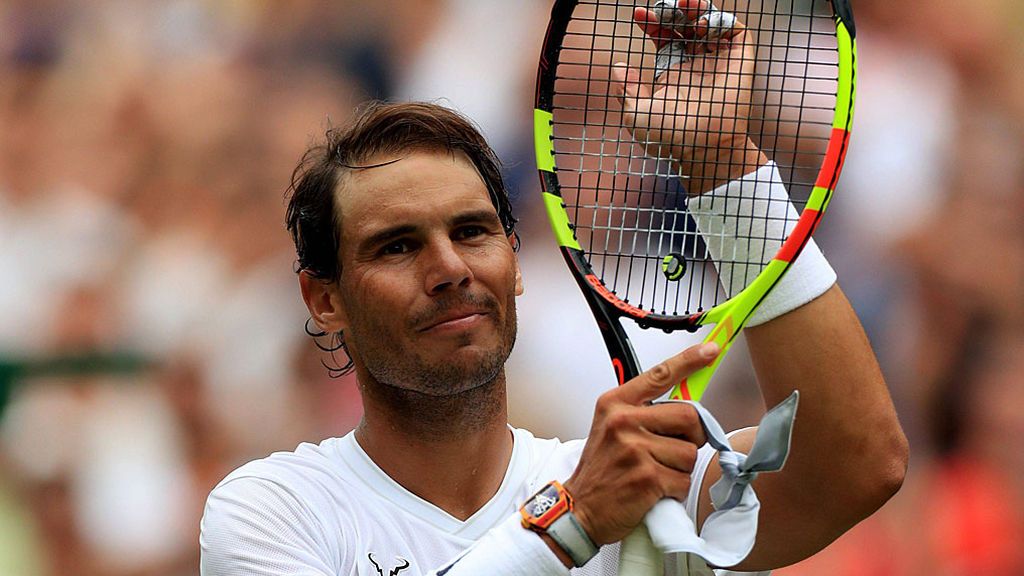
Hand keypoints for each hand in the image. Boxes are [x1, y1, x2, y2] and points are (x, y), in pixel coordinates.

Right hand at [563, 342, 719, 545]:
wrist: (580, 508)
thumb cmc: (602, 469)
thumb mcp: (610, 428)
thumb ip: (643, 413)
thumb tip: (688, 410)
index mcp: (615, 403)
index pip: (659, 375)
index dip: (689, 361)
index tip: (711, 349)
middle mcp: (623, 421)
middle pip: (688, 417)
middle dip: (692, 437)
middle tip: (675, 450)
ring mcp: (634, 449)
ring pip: (690, 453)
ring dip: (680, 468)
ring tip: (655, 473)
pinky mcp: (646, 477)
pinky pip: (683, 480)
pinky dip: (674, 490)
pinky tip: (653, 492)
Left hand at [610, 1, 766, 193]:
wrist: (703, 148)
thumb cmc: (670, 139)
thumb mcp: (636, 115)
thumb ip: (626, 90)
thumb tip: (619, 67)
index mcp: (673, 73)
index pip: (664, 37)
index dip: (653, 22)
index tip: (638, 15)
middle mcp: (695, 65)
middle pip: (686, 24)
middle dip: (674, 9)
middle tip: (662, 6)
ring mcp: (718, 62)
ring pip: (711, 22)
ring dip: (697, 7)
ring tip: (684, 4)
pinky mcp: (739, 61)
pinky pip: (736, 31)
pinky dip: (721, 19)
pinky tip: (703, 26)